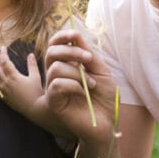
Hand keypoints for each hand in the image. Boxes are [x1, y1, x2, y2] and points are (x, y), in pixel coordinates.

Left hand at [0, 48, 42, 113]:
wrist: (34, 108)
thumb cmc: (36, 92)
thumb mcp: (36, 77)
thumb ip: (32, 65)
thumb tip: (30, 54)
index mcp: (14, 76)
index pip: (5, 62)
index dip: (3, 54)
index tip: (3, 48)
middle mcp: (7, 82)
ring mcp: (4, 90)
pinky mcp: (4, 97)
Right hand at [44, 29, 116, 143]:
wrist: (107, 122)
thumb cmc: (104, 98)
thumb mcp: (100, 71)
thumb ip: (88, 54)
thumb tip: (76, 35)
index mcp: (66, 64)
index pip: (55, 44)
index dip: (62, 36)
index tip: (75, 35)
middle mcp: (56, 74)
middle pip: (51, 52)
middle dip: (71, 51)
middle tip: (88, 59)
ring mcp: (53, 88)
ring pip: (55, 68)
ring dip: (77, 73)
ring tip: (91, 84)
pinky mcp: (53, 101)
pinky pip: (56, 85)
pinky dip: (73, 85)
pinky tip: (83, 93)